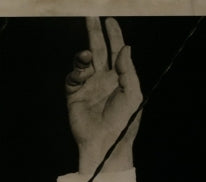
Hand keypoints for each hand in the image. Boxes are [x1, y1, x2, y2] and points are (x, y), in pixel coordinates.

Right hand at [65, 17, 141, 173]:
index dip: (114, 36)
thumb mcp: (133, 95)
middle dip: (94, 33)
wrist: (106, 142)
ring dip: (83, 54)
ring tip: (86, 55)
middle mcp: (105, 80)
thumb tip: (126, 48)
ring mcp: (89, 85)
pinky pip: (72, 76)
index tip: (110, 20)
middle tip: (91, 16)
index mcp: (121, 79)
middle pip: (98, 50)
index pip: (116, 52)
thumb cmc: (125, 121)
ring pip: (83, 61)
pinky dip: (76, 72)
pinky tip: (81, 74)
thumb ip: (129, 70)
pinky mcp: (75, 93)